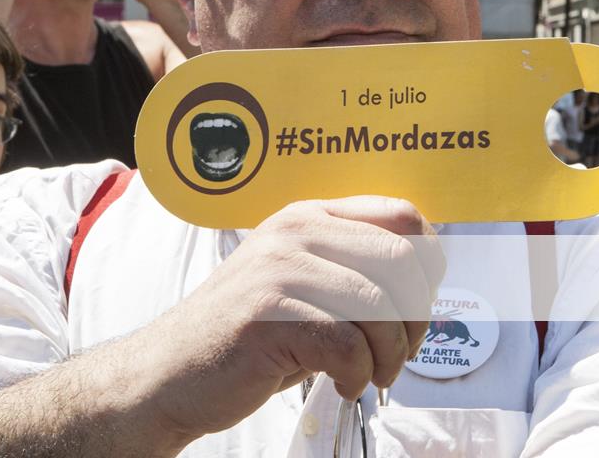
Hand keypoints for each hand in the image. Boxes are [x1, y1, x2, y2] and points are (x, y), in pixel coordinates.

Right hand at [140, 196, 444, 439]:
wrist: (170, 372)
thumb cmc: (249, 333)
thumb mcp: (303, 280)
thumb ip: (353, 264)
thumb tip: (427, 276)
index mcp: (310, 215)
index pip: (403, 217)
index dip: (429, 269)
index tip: (414, 310)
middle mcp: (296, 231)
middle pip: (402, 261)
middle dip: (416, 319)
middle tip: (397, 354)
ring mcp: (278, 269)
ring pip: (379, 306)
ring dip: (388, 355)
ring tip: (369, 375)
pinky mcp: (266, 315)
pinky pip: (347, 344)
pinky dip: (357, 374)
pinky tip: (340, 384)